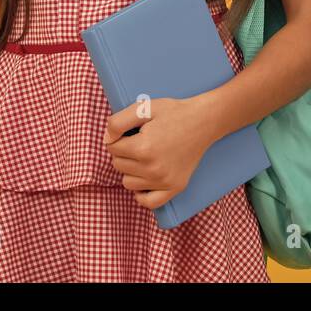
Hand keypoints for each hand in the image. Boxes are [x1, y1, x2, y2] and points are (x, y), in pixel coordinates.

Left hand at [103, 96, 217, 210]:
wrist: (203, 121)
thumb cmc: (173, 112)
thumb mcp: (143, 108)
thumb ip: (118, 122)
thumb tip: (107, 139)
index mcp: (142, 148)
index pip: (111, 148)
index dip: (117, 137)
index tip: (130, 131)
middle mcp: (152, 169)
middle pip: (118, 165)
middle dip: (123, 152)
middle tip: (139, 140)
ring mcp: (164, 181)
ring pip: (128, 183)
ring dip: (130, 170)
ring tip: (145, 156)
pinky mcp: (175, 188)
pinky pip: (148, 202)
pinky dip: (141, 194)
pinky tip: (144, 179)